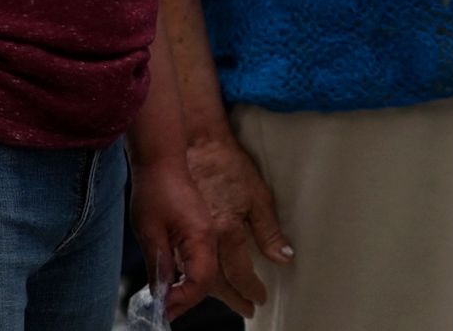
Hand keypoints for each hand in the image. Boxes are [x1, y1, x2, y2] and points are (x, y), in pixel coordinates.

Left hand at [128, 151, 221, 313]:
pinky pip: (205, 259)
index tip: (162, 308)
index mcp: (202, 237)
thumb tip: (159, 295)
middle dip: (193, 301)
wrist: (163, 157)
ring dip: (196, 291)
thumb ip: (158, 265)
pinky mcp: (203, 227)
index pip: (201, 282)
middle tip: (169, 314)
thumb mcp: (150, 231)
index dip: (182, 300)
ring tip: (175, 304)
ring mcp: (210, 232)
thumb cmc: (156, 188)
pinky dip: (194, 276)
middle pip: (213, 280)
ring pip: (211, 271)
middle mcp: (212, 237)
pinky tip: (178, 281)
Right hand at [182, 133, 294, 315]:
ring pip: (197, 274)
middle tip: (246, 309)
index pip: (240, 273)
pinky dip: (192, 274)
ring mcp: (183, 234)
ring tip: (229, 299)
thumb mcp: (258, 195)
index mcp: (226, 230)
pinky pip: (180, 263)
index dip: (250, 290)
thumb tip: (284, 257)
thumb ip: (269, 231)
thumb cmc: (229, 165)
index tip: (258, 300)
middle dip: (233, 298)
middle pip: (216, 282)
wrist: (195, 144)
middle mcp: (203, 238)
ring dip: (213, 291)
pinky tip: (202, 278)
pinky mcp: (169, 229)